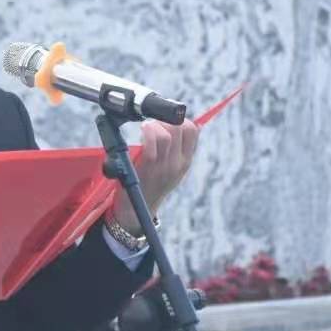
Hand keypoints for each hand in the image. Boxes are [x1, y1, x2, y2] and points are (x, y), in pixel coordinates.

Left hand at [109, 119, 199, 233]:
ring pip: (167, 133)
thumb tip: (173, 125)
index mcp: (185, 161)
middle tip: (153, 123)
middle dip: (165, 118)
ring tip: (146, 127)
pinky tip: (143, 130)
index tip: (165, 119)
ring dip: (155, 124)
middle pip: (180, 128)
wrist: (136, 212)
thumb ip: (173, 150)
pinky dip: (148, 132)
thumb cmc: (148, 185)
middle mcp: (178, 163)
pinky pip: (152, 144)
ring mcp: (165, 166)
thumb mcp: (169, 169)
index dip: (179, 118)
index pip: (193, 130)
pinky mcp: (149, 168)